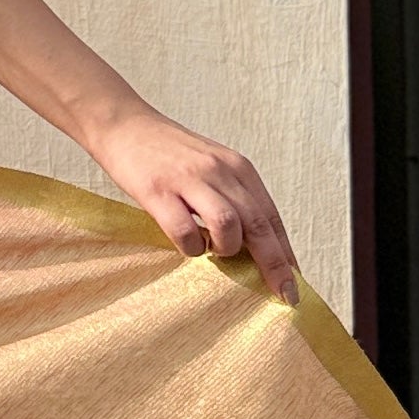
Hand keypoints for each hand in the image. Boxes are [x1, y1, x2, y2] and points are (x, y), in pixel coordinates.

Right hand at [86, 105, 300, 307]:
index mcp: (238, 167)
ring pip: (229, 225)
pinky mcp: (158, 191)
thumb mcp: (211, 168)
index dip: (287, 253)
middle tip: (283, 294)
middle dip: (275, 264)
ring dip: (226, 248)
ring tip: (213, 251)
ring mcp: (189, 179)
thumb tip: (256, 246)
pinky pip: (185, 231)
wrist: (123, 124)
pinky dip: (190, 247)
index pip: (273, 217)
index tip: (294, 283)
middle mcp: (220, 171)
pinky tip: (186, 243)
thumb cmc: (167, 153)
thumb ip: (233, 198)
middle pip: (259, 225)